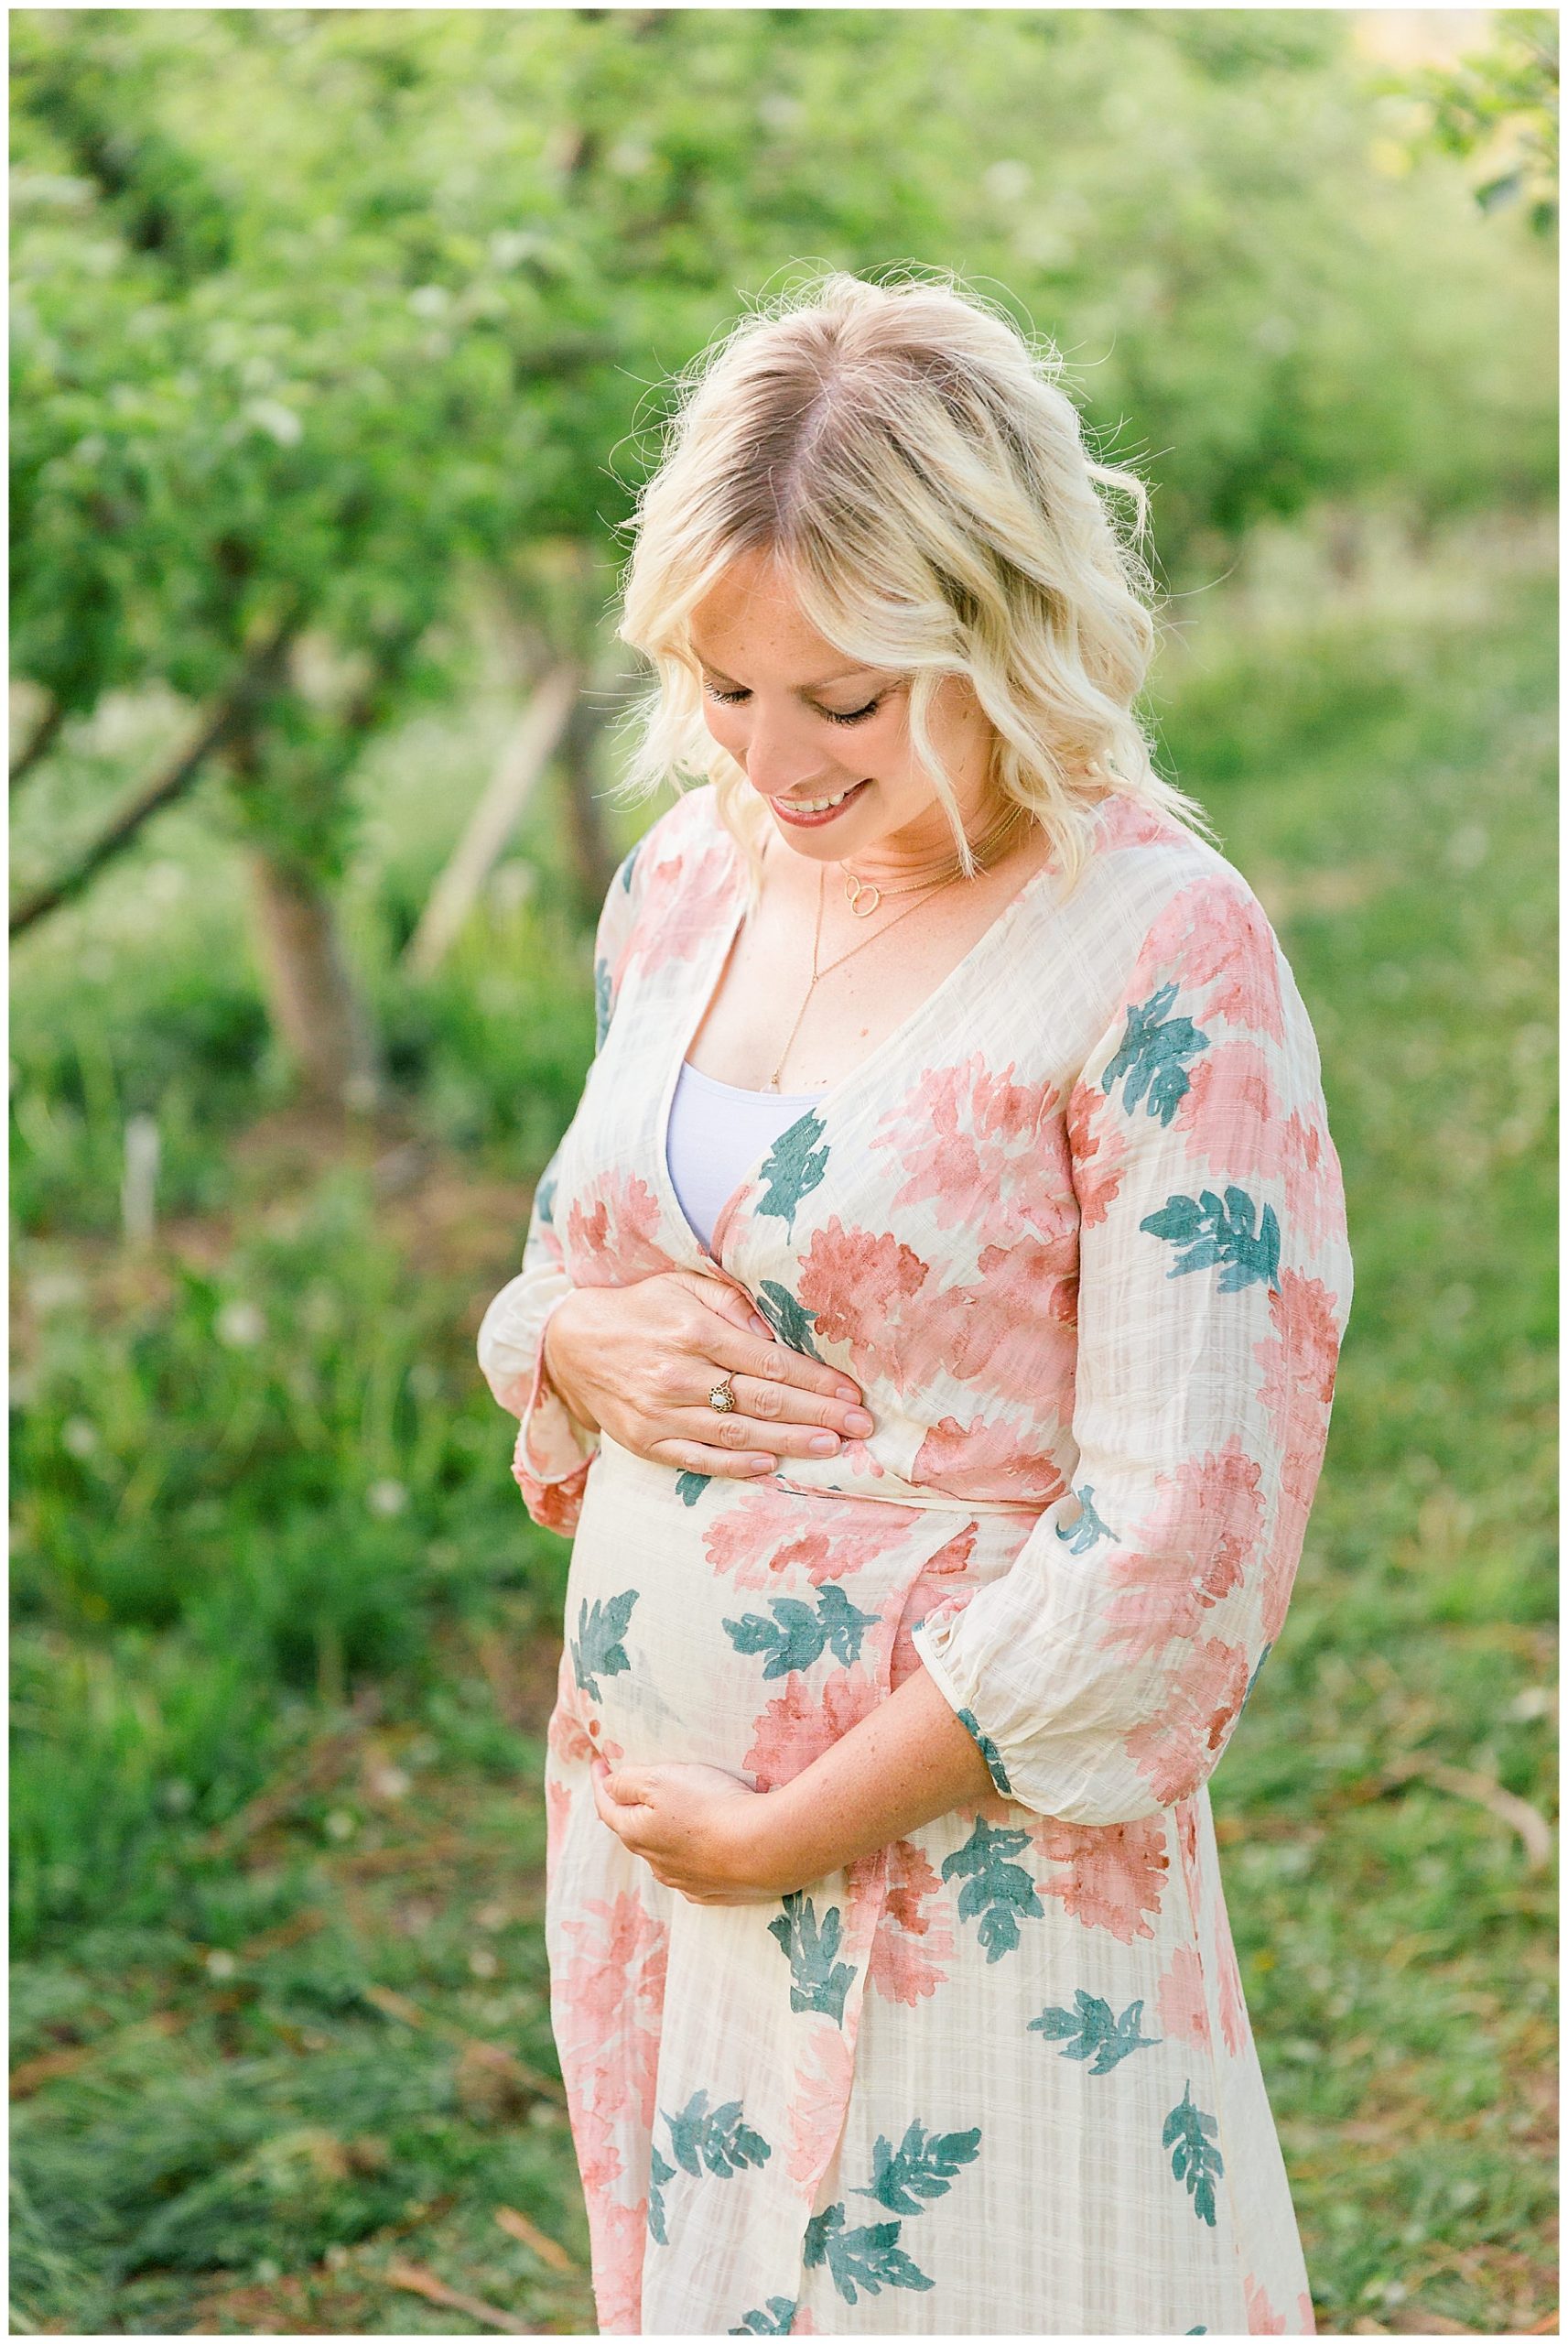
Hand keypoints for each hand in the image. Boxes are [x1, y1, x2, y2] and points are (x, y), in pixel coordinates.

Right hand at [542, 1269, 874, 1482]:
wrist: (572, 1342)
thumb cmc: (644, 1308)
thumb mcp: (684, 1286)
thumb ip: (734, 1305)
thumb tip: (778, 1335)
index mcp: (693, 1329)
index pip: (767, 1361)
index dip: (814, 1379)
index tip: (851, 1391)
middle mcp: (677, 1373)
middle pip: (760, 1399)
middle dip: (816, 1413)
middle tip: (860, 1425)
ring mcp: (659, 1411)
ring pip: (735, 1432)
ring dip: (788, 1441)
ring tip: (830, 1446)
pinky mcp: (645, 1441)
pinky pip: (698, 1458)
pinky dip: (736, 1464)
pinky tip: (772, 1464)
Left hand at [589, 1755, 798, 1902]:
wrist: (764, 1848)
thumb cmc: (710, 1806)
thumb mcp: (661, 1779)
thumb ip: (628, 1781)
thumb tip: (608, 1785)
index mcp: (636, 1833)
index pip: (607, 1806)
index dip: (601, 1782)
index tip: (598, 1763)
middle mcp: (655, 1863)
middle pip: (634, 1832)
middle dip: (629, 1810)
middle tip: (630, 1788)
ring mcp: (685, 1882)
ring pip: (663, 1856)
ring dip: (660, 1836)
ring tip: (668, 1817)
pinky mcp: (715, 1892)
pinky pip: (693, 1874)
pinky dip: (689, 1859)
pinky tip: (698, 1852)